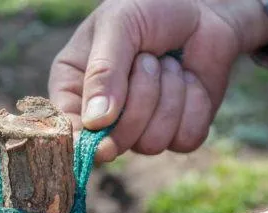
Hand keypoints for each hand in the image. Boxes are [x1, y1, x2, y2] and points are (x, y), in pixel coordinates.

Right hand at [50, 0, 267, 161]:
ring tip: (167, 64)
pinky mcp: (177, 133)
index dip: (81, 139)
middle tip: (146, 61)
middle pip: (113, 144)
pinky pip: (185, 139)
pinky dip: (195, 105)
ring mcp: (140, 129)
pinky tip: (189, 79)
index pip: (67, 129)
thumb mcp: (117, 25)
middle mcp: (103, 117)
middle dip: (138, 103)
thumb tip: (96, 122)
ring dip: (169, 96)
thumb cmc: (148, 8)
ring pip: (151, 143)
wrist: (200, 6)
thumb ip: (103, 71)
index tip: (98, 132)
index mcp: (73, 89)